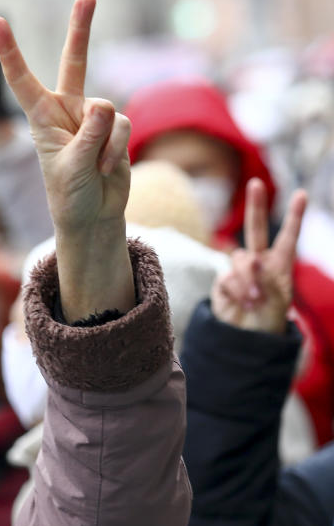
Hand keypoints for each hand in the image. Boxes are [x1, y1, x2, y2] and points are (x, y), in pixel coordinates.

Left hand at [0, 0, 133, 321]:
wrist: (93, 216)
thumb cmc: (69, 194)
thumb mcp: (72, 168)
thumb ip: (89, 135)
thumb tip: (105, 105)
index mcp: (41, 118)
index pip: (22, 80)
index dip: (10, 51)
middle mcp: (66, 111)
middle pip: (75, 62)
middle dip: (81, 30)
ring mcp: (93, 118)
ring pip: (107, 109)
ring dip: (103, 143)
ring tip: (92, 167)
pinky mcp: (116, 128)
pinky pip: (122, 126)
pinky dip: (115, 150)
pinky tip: (106, 168)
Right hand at [211, 178, 306, 333]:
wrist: (246, 341)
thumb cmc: (268, 322)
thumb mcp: (276, 301)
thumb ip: (265, 277)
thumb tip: (251, 258)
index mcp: (280, 266)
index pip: (288, 238)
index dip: (294, 216)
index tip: (301, 194)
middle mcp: (259, 264)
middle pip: (256, 230)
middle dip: (256, 206)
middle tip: (256, 184)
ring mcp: (239, 273)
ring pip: (240, 260)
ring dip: (248, 279)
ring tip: (255, 301)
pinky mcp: (223, 284)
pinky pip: (227, 279)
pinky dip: (238, 292)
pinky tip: (243, 305)